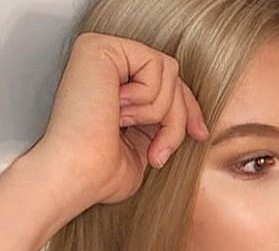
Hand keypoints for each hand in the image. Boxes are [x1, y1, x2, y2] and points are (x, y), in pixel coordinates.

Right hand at [26, 31, 209, 213]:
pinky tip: (117, 111)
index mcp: (112, 87)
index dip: (187, 108)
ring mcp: (102, 53)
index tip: (200, 133)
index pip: (163, 84)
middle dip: (177, 118)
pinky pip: (156, 65)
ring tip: (125, 128)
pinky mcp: (102, 47)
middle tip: (157, 153)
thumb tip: (192, 119)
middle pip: (171, 77)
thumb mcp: (142, 148)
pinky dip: (148, 99)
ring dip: (159, 113)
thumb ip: (160, 126)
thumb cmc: (99, 173)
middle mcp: (104, 65)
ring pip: (169, 72)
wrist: (78, 175)